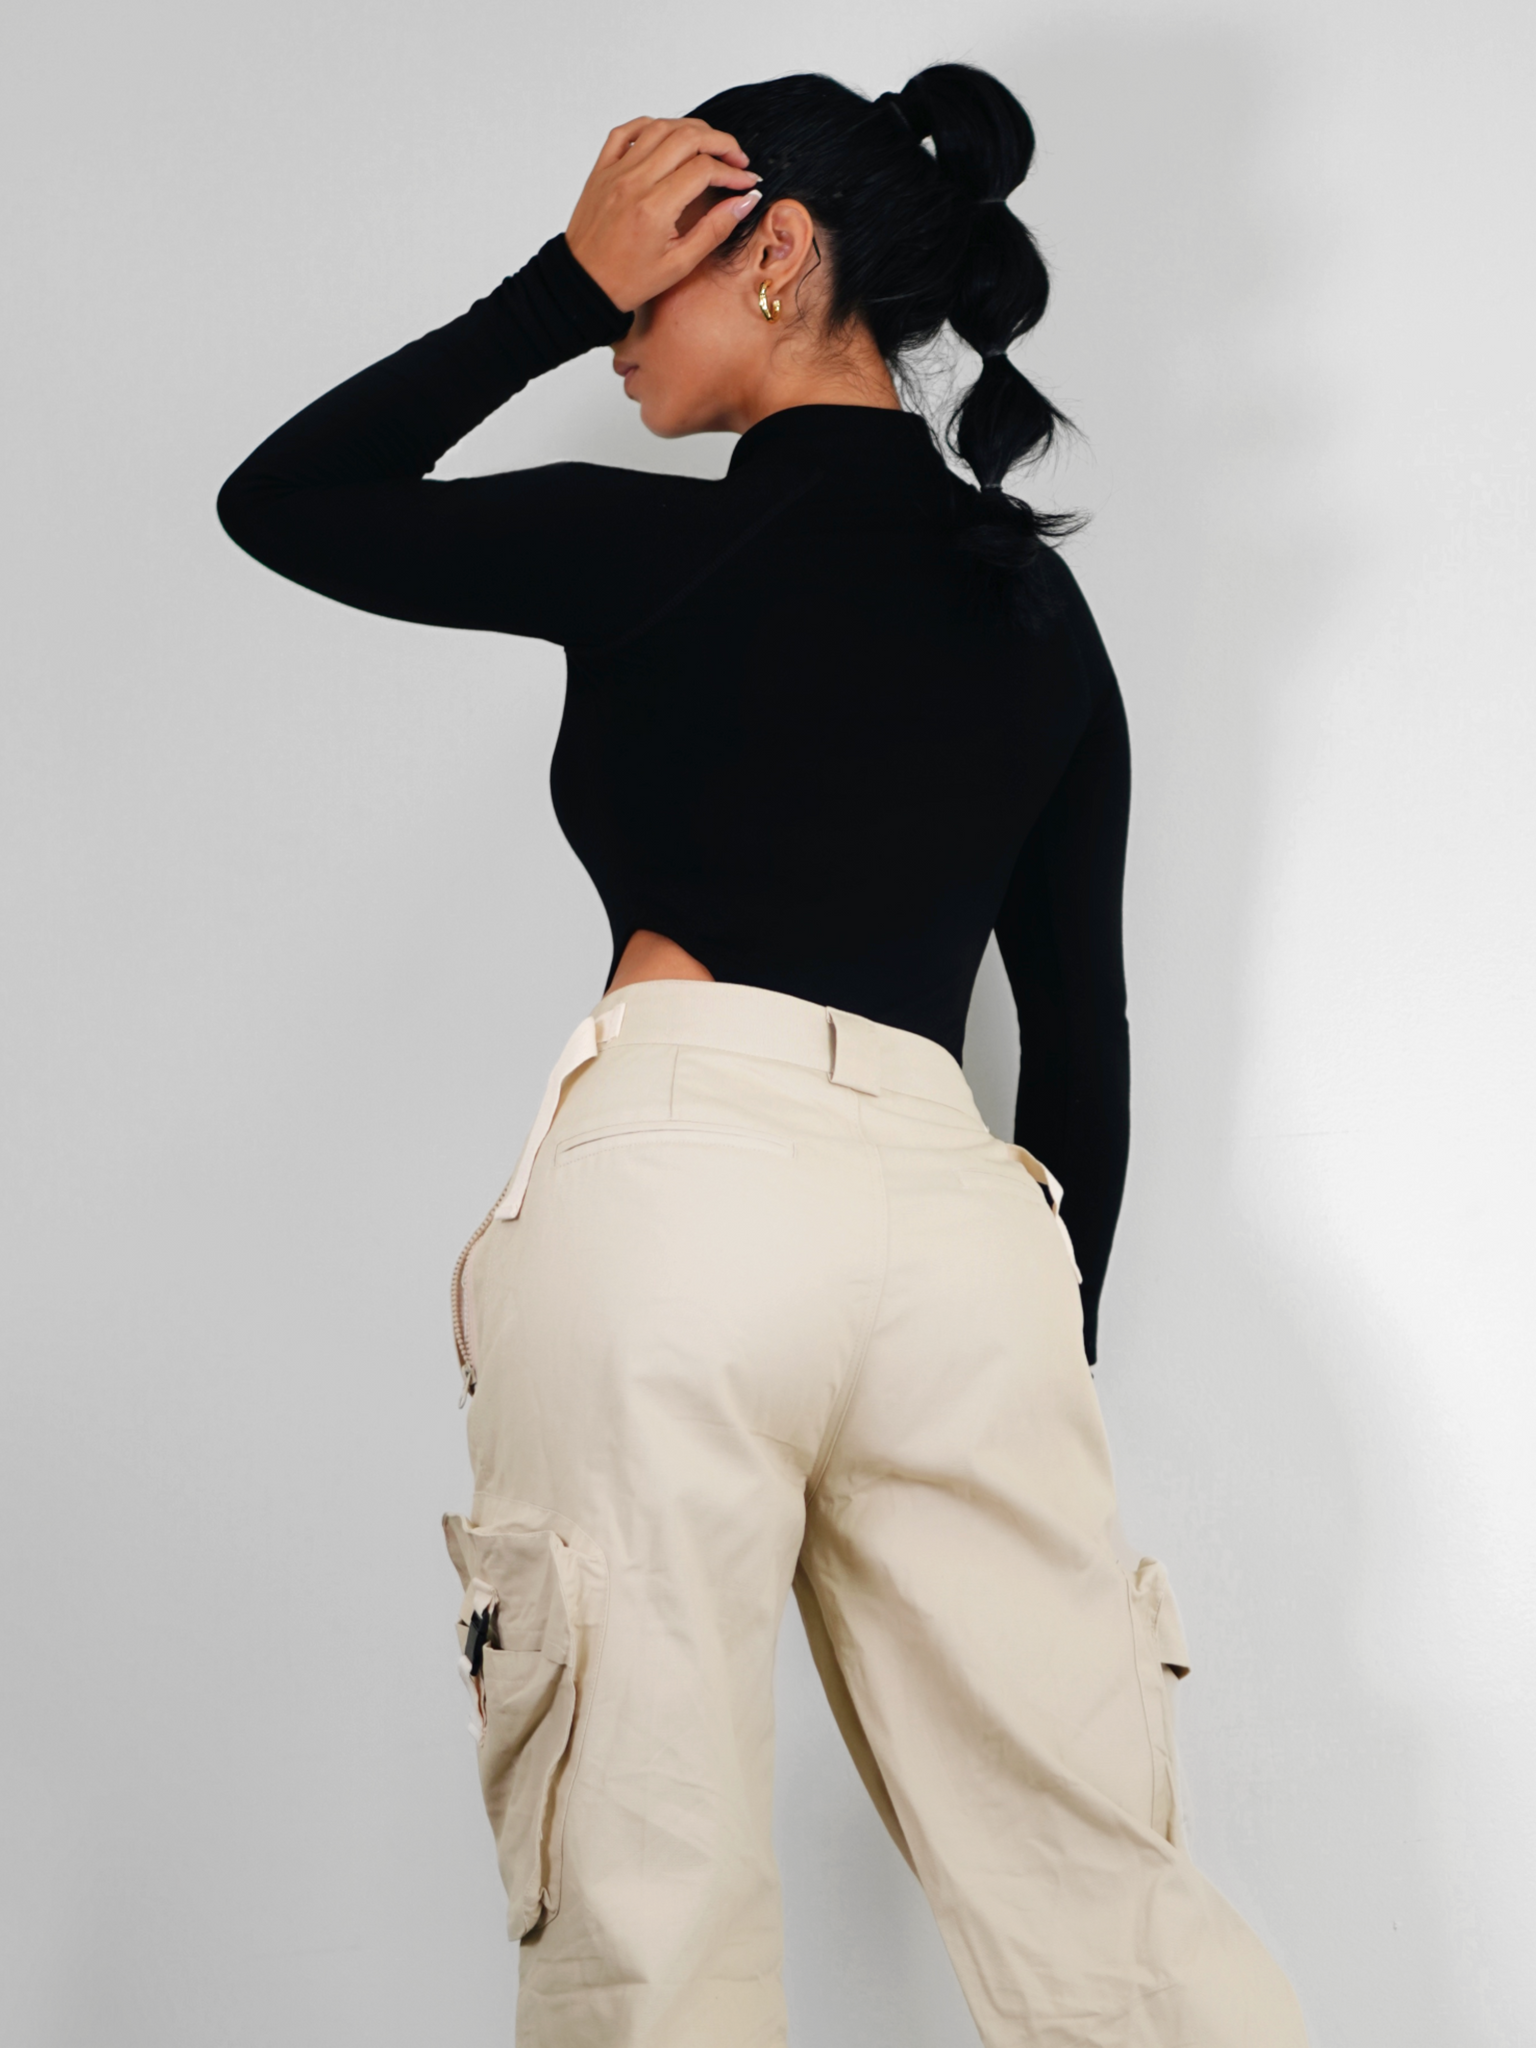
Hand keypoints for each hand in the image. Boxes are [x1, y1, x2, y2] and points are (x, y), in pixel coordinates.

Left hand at [565, 117, 762, 313]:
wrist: (583, 284)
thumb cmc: (628, 280)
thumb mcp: (679, 264)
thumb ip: (715, 229)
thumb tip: (746, 200)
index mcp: (655, 208)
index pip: (704, 170)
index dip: (732, 172)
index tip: (746, 181)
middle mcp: (635, 182)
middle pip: (687, 138)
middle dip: (720, 142)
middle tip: (736, 158)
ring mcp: (616, 171)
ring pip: (660, 127)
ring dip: (691, 129)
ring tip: (709, 146)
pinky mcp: (602, 169)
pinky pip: (627, 131)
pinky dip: (652, 125)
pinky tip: (669, 135)